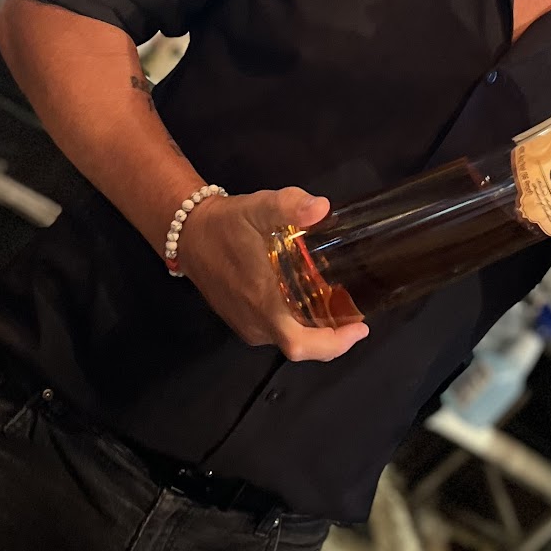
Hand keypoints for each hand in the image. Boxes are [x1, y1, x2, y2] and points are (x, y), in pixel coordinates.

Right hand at [173, 187, 367, 360]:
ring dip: (317, 330)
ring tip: (340, 306)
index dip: (334, 344)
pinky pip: (278, 331)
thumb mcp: (259, 206)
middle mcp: (257, 324)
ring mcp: (249, 326)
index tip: (360, 327)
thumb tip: (322, 208)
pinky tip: (311, 302)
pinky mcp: (243, 323)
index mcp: (264, 305)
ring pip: (291, 339)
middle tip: (357, 315)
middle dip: (334, 337)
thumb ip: (290, 205)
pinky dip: (299, 324)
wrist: (189, 234)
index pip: (302, 344)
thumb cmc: (227, 224)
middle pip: (304, 346)